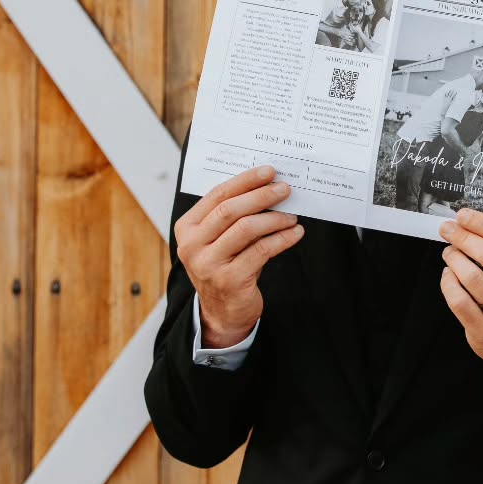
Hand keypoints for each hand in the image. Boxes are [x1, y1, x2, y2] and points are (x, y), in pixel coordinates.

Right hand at [174, 165, 303, 347]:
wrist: (223, 312)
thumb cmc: (226, 267)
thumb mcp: (220, 240)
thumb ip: (233, 216)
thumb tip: (267, 186)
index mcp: (187, 228)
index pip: (217, 195)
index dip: (245, 181)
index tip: (269, 171)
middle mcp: (192, 245)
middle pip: (231, 210)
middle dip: (262, 195)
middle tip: (285, 189)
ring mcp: (209, 264)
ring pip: (247, 229)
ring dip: (275, 219)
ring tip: (292, 216)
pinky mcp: (229, 280)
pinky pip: (262, 250)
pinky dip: (282, 239)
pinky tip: (295, 233)